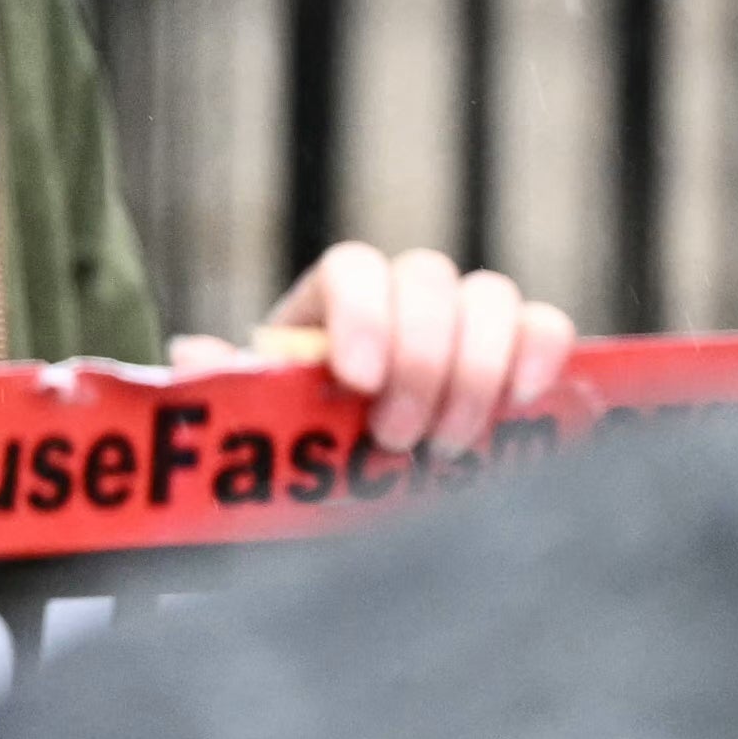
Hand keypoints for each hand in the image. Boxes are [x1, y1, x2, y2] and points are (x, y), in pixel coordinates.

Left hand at [173, 242, 577, 454]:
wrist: (350, 471)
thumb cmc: (297, 440)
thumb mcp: (253, 419)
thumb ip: (223, 386)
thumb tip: (193, 353)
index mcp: (330, 299)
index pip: (351, 267)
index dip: (362, 314)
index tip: (357, 381)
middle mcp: (401, 294)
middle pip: (427, 278)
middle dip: (421, 359)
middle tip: (399, 437)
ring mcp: (464, 318)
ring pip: (490, 295)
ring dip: (478, 369)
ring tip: (449, 445)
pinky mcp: (517, 351)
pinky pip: (544, 324)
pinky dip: (539, 355)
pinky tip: (519, 406)